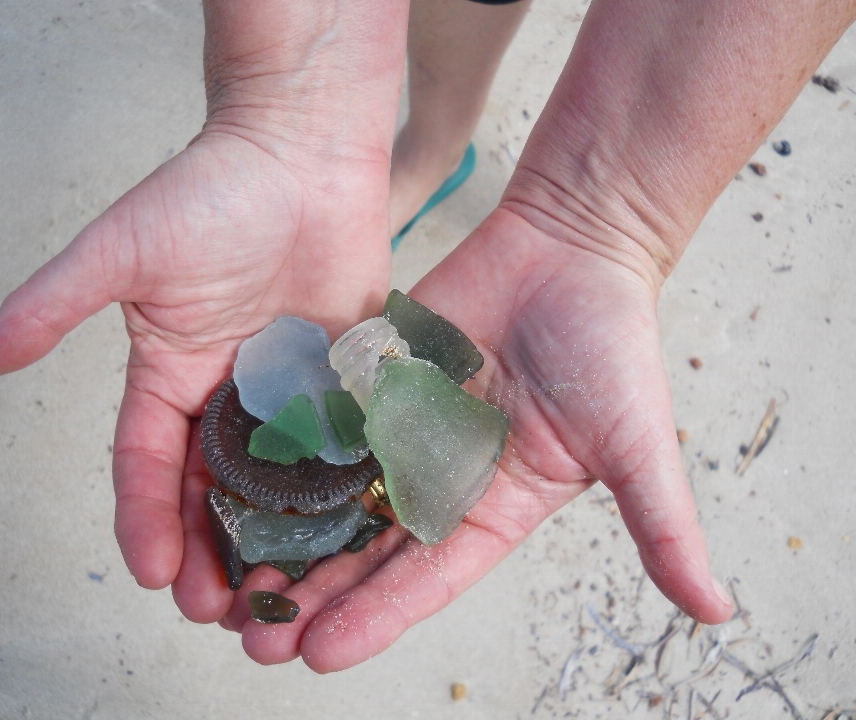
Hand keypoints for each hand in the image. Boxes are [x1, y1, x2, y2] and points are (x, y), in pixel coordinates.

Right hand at [0, 125, 393, 617]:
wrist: (303, 150)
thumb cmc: (213, 189)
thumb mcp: (122, 251)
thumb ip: (51, 306)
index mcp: (169, 373)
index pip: (147, 461)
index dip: (144, 517)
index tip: (149, 570)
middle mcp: (226, 390)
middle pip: (211, 488)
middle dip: (208, 549)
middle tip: (219, 608)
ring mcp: (287, 388)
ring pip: (276, 480)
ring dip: (273, 538)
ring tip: (279, 594)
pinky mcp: (342, 376)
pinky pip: (340, 442)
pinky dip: (338, 490)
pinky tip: (344, 535)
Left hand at [221, 207, 731, 671]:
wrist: (574, 245)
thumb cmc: (611, 342)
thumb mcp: (635, 443)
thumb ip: (661, 524)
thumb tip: (717, 612)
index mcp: (495, 508)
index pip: (427, 577)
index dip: (376, 615)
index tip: (320, 653)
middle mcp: (442, 478)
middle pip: (367, 548)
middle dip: (315, 592)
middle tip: (253, 634)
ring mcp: (402, 429)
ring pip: (334, 493)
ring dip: (287, 534)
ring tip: (231, 575)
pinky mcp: (375, 382)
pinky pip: (325, 422)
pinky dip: (285, 454)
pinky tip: (235, 480)